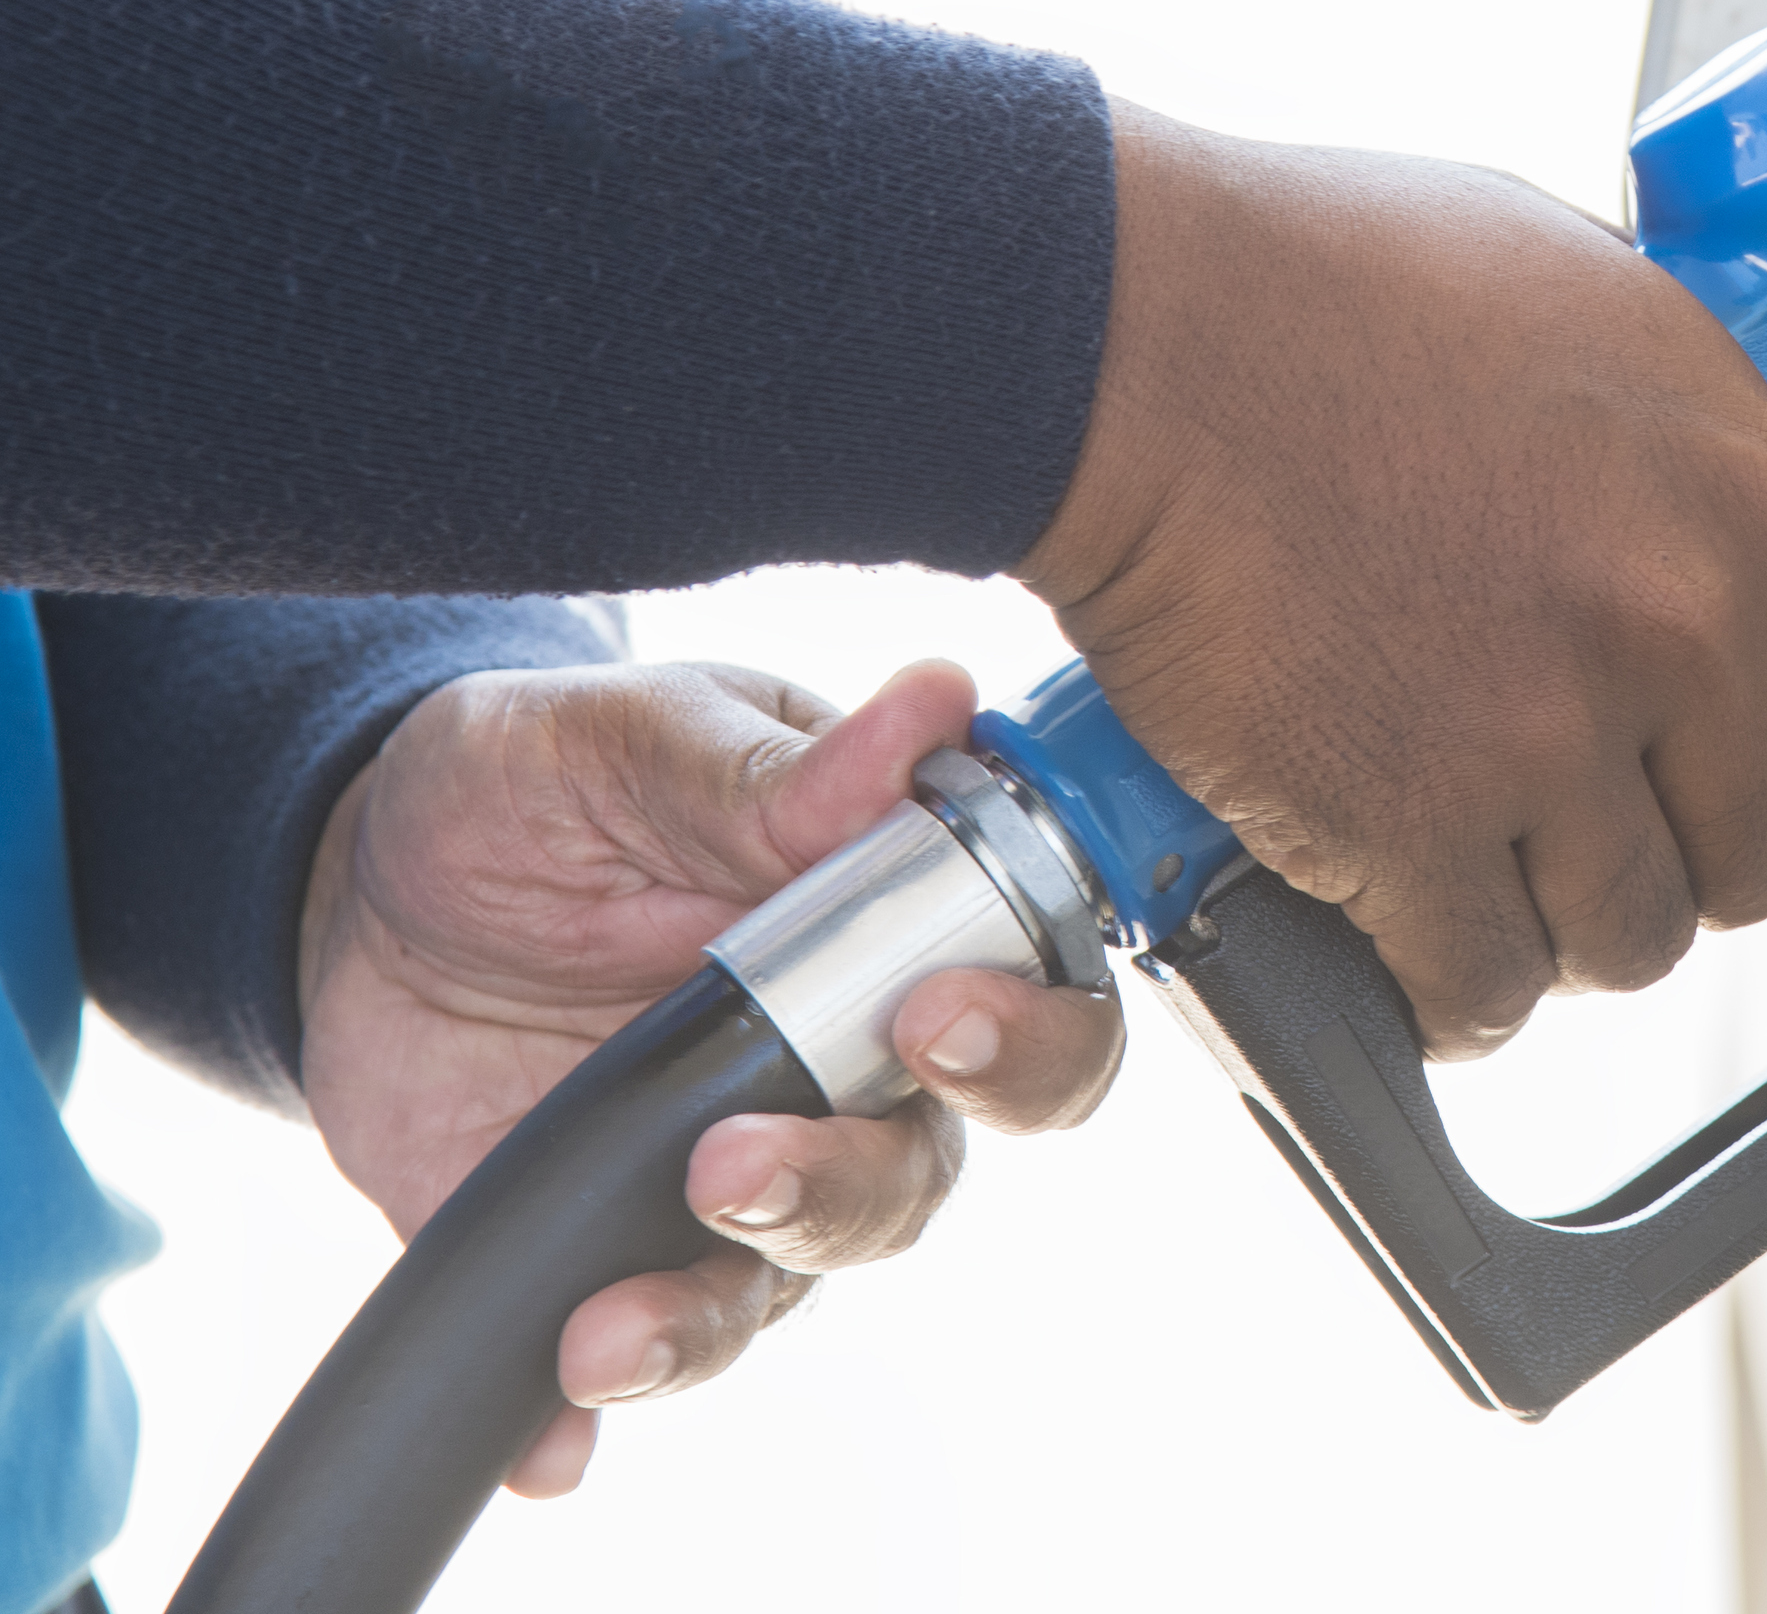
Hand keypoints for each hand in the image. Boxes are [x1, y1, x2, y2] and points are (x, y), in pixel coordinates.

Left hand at [298, 660, 1123, 1497]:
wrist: (360, 886)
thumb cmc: (537, 783)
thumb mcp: (623, 740)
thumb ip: (768, 768)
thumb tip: (934, 703)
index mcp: (889, 930)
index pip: (1037, 1003)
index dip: (1023, 1036)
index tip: (932, 1020)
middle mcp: (839, 1070)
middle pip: (920, 1173)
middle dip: (847, 1190)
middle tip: (735, 1165)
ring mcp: (728, 1169)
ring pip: (784, 1279)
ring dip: (707, 1314)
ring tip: (607, 1325)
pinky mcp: (604, 1248)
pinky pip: (622, 1352)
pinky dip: (584, 1416)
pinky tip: (550, 1433)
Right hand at [1018, 103, 1766, 1057]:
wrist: (1138, 330)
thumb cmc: (1329, 287)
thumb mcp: (1596, 316)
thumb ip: (1690, 463)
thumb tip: (1726, 561)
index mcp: (1753, 499)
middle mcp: (1682, 624)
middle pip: (1745, 863)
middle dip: (1667, 863)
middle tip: (1569, 819)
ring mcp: (1550, 729)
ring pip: (1618, 939)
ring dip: (1549, 923)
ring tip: (1462, 843)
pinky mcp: (1411, 819)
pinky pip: (1480, 985)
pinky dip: (1443, 982)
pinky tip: (1394, 918)